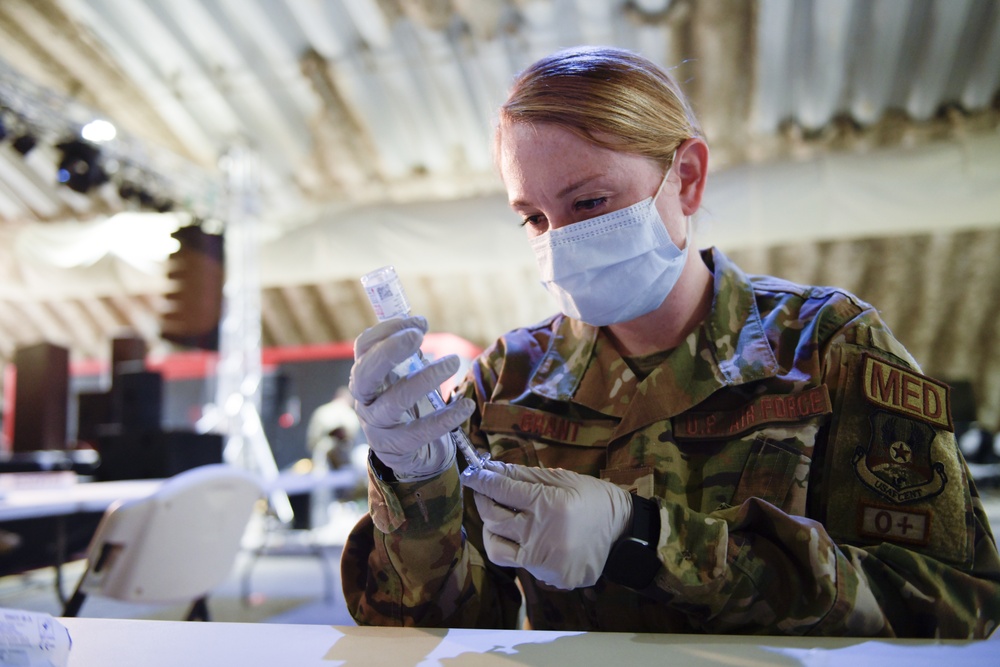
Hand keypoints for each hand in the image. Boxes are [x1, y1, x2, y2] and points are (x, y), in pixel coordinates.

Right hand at [349, 316, 474, 480]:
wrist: (411, 452)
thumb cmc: (408, 404)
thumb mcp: (404, 375)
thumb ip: (408, 354)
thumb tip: (418, 325)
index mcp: (365, 375)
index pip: (364, 347)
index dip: (387, 330)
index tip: (419, 322)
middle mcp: (364, 399)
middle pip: (366, 373)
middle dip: (390, 351)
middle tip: (418, 336)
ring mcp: (376, 425)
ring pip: (395, 401)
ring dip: (425, 378)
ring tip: (452, 362)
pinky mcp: (396, 447)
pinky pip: (420, 432)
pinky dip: (446, 417)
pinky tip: (466, 405)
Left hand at [462, 461, 632, 588]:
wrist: (624, 533)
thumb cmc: (593, 499)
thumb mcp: (562, 479)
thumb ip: (524, 475)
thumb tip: (491, 467)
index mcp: (548, 504)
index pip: (501, 490)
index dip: (481, 480)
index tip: (471, 474)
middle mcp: (542, 535)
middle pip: (492, 518)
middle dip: (483, 501)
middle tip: (485, 492)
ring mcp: (544, 561)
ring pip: (496, 547)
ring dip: (493, 530)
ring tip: (503, 519)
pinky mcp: (549, 578)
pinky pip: (518, 563)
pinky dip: (517, 548)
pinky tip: (527, 537)